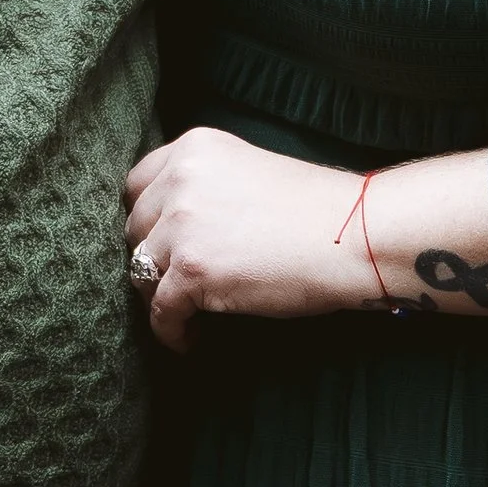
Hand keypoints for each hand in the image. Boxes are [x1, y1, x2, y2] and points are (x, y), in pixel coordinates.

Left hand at [124, 128, 372, 345]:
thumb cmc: (315, 209)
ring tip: (183, 312)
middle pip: (134, 227)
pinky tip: (189, 339)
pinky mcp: (192, 270)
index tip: (158, 242)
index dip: (146, 219)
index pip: (137, 185)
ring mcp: (182, 225)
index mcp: (194, 147)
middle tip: (174, 280)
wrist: (353, 234)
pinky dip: (171, 330)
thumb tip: (174, 225)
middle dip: (152, 256)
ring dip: (157, 295)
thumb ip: (206, 186)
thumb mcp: (248, 170)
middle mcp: (180, 179)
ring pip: (139, 270)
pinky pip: (160, 310)